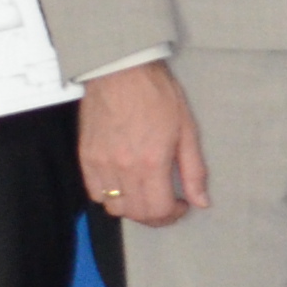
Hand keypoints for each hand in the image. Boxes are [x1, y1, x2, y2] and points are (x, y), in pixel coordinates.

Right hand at [77, 61, 208, 226]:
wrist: (121, 70)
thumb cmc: (157, 94)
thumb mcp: (187, 130)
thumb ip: (194, 170)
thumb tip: (201, 201)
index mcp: (152, 163)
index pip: (159, 211)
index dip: (174, 215)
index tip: (182, 204)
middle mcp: (124, 168)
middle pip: (137, 214)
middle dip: (156, 216)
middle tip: (166, 203)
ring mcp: (101, 164)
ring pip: (114, 207)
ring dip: (132, 208)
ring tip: (145, 193)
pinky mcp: (86, 157)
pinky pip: (94, 193)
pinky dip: (109, 195)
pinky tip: (123, 183)